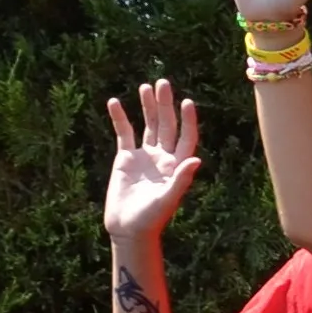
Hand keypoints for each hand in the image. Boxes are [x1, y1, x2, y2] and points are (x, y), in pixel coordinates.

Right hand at [104, 79, 201, 244]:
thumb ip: (181, 180)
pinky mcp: (126, 158)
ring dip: (147, 106)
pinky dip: (120, 119)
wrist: (128, 228)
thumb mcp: (168, 199)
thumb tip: (196, 161)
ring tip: (145, 87)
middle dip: (164, 105)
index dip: (188, 120)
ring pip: (147, 125)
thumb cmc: (152, 218)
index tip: (186, 102)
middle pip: (166, 125)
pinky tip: (115, 102)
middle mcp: (163, 157)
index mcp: (177, 165)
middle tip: (162, 83)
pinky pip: (124, 133)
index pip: (185, 137)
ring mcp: (145, 156)